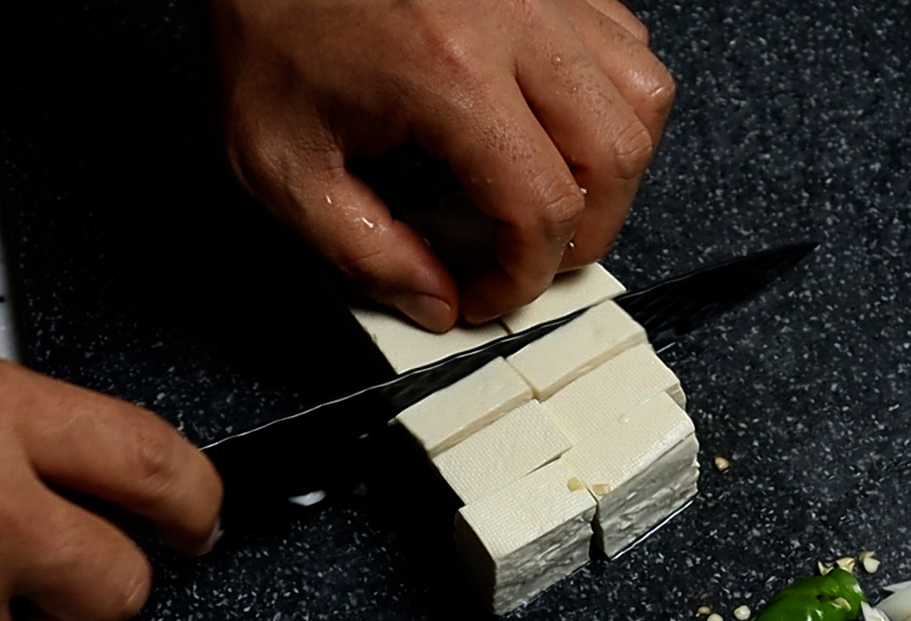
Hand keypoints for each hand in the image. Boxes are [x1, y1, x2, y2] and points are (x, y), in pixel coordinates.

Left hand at [211, 0, 674, 328]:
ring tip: (555, 197)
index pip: (542, 209)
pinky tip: (557, 124)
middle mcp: (514, 25)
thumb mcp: (281, 163)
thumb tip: (433, 302)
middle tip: (527, 261)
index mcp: (449, 76)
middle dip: (581, 238)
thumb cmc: (269, 24)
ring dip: (612, 168)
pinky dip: (612, 99)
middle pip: (613, 159)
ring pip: (642, 99)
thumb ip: (360, 249)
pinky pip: (625, 44)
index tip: (485, 294)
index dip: (522, 277)